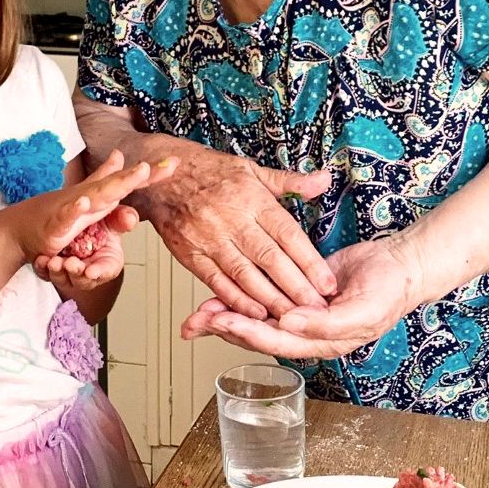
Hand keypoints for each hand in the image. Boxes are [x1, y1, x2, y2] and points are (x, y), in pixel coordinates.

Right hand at [19, 151, 176, 263]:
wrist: (18, 230)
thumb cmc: (53, 214)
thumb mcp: (86, 197)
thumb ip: (104, 178)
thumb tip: (121, 156)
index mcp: (98, 195)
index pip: (128, 182)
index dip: (152, 174)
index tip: (175, 163)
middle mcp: (88, 197)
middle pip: (117, 184)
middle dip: (139, 175)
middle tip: (161, 164)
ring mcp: (71, 208)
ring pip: (97, 195)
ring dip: (117, 183)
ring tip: (138, 173)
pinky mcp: (55, 223)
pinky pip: (67, 215)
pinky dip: (76, 209)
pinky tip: (85, 203)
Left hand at [33, 215, 126, 289]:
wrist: (71, 220)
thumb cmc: (96, 226)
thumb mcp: (110, 219)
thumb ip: (121, 219)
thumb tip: (130, 218)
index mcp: (106, 260)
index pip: (107, 271)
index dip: (100, 273)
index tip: (91, 272)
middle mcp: (88, 269)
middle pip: (84, 280)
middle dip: (76, 273)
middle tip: (70, 264)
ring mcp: (69, 272)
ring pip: (64, 279)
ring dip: (58, 272)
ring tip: (53, 261)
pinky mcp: (53, 270)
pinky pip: (46, 274)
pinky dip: (43, 268)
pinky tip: (41, 259)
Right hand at [141, 143, 335, 318]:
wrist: (160, 176)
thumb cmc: (208, 172)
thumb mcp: (251, 169)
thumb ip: (289, 182)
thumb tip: (323, 181)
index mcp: (251, 197)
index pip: (287, 234)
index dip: (310, 261)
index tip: (328, 283)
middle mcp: (231, 219)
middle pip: (270, 258)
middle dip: (296, 288)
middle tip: (317, 310)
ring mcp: (209, 239)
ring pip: (245, 274)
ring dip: (270, 300)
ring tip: (292, 318)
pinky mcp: (190, 254)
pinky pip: (216, 281)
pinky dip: (236, 300)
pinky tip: (255, 313)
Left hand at [181, 235, 427, 359]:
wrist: (399, 266)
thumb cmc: (388, 291)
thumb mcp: (365, 310)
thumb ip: (327, 323)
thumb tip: (290, 324)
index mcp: (321, 341)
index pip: (276, 341)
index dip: (247, 332)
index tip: (222, 320)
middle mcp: (305, 332)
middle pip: (257, 334)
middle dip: (224, 328)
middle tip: (194, 322)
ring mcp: (299, 314)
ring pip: (255, 317)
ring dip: (225, 314)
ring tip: (195, 313)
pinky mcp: (294, 293)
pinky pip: (262, 297)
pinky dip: (240, 295)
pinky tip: (218, 294)